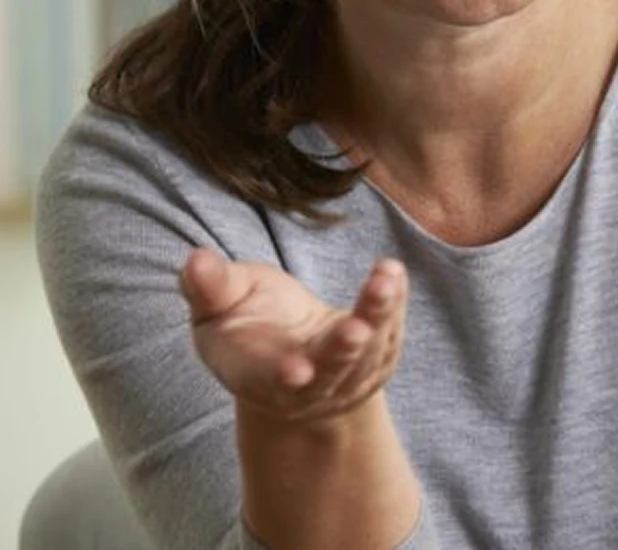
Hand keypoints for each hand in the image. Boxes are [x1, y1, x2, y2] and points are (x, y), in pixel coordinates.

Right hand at [179, 248, 407, 423]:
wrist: (294, 354)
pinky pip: (390, 332)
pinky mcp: (378, 360)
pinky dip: (393, 303)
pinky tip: (392, 271)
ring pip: (367, 352)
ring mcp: (346, 378)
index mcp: (255, 375)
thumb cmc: (248, 324)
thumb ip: (209, 286)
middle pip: (328, 372)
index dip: (279, 376)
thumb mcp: (220, 305)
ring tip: (384, 280)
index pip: (266, 380)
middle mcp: (305, 387)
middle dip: (341, 352)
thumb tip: (195, 260)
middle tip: (356, 331)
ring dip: (377, 315)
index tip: (297, 372)